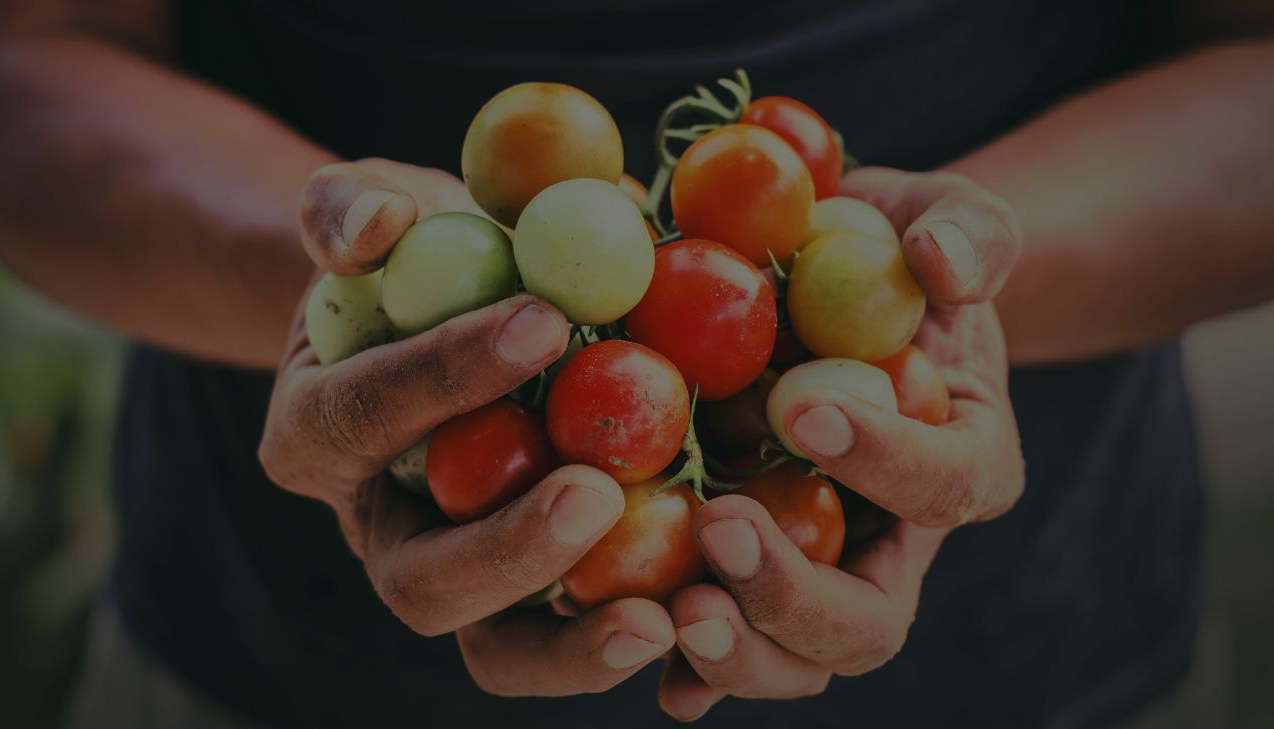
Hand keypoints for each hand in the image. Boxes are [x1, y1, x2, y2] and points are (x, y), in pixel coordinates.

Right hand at [260, 159, 676, 697]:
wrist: (447, 319)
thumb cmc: (409, 261)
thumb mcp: (367, 209)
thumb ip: (348, 209)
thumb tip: (380, 224)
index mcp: (318, 437)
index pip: (368, 414)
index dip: (446, 375)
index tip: (544, 322)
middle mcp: (383, 530)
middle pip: (422, 582)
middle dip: (506, 550)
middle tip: (594, 494)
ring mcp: (462, 575)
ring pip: (498, 649)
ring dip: (576, 643)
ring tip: (660, 614)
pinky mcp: (538, 595)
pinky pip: (576, 639)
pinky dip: (633, 636)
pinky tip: (707, 607)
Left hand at [657, 168, 1025, 719]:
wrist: (827, 286)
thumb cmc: (892, 249)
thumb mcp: (946, 215)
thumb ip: (970, 231)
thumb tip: (939, 262)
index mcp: (959, 460)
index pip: (945, 484)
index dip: (886, 459)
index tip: (807, 408)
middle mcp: (888, 539)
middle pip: (867, 619)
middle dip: (794, 593)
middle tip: (721, 529)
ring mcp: (810, 566)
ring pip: (793, 656)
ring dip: (736, 649)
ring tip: (669, 613)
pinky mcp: (737, 567)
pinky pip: (718, 636)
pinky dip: (683, 666)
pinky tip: (638, 653)